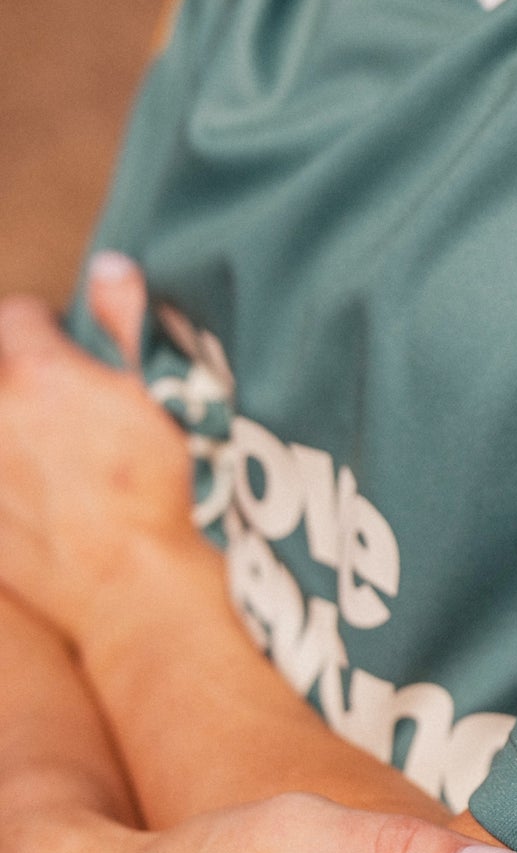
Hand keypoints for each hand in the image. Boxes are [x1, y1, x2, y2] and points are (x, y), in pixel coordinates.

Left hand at [0, 263, 203, 645]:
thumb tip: (108, 267)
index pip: (15, 316)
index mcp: (35, 375)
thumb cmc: (162, 488)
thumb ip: (128, 323)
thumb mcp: (165, 394)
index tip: (65, 343)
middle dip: (12, 372)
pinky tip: (34, 491)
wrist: (136, 585)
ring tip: (40, 443)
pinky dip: (6, 477)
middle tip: (52, 395)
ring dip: (8, 425)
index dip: (44, 325)